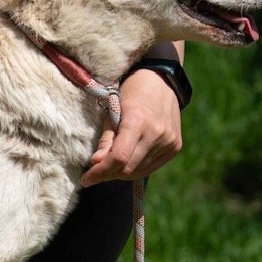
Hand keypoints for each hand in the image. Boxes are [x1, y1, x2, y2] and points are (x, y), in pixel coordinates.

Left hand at [80, 67, 182, 186]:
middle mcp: (157, 133)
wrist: (161, 82)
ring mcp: (169, 141)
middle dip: (107, 174)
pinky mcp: (175, 146)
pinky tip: (124, 165)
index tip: (86, 179)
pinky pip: (151, 167)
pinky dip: (135, 170)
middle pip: (128, 168)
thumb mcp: (111, 112)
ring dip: (120, 174)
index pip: (119, 158)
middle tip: (94, 173)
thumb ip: (105, 139)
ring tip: (108, 167)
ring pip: (139, 171)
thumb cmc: (130, 94)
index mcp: (138, 121)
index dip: (100, 172)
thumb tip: (95, 164)